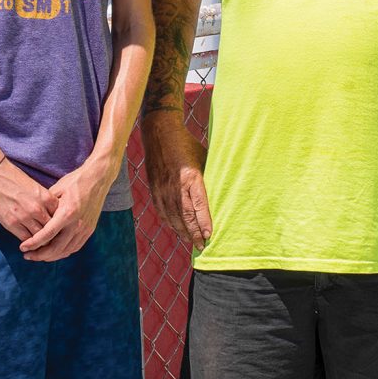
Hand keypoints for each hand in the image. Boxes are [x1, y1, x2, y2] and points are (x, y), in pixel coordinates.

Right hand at [0, 159, 57, 240]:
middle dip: (51, 234)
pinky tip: (28, 241)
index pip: (60, 217)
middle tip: (49, 237)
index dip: (59, 223)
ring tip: (39, 241)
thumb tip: (52, 213)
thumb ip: (45, 201)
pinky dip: (28, 242)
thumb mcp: (35, 187)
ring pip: (39, 236)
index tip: (56, 226)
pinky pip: (25, 239)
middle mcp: (38, 208)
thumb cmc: (14, 178)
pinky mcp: (11, 223)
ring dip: (39, 240)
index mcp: (46, 197)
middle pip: (51, 229)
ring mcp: (25, 217)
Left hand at [18, 158, 113, 261]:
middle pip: (56, 248)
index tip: (23, 248)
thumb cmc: (75, 181)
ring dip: (51, 256)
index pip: (47, 234)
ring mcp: (85, 229)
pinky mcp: (90, 230)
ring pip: (66, 251)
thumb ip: (46, 206)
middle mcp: (77, 224)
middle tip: (28, 255)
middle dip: (40, 255)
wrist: (97, 178)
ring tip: (38, 255)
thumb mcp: (56, 190)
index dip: (33, 243)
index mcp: (67, 213)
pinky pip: (75, 247)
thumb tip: (33, 218)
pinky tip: (54, 252)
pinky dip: (63, 252)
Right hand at [142, 116, 211, 250]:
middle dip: (194, 233)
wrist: (159, 132)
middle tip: (202, 246)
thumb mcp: (203, 156)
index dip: (204, 222)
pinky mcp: (155, 189)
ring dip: (183, 232)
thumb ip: (209, 175)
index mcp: (191, 176)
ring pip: (173, 217)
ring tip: (191, 242)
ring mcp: (163, 189)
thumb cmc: (186, 144)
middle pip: (185, 216)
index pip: (198, 205)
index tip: (210, 235)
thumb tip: (223, 189)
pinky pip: (162, 211)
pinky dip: (170, 223)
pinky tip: (177, 229)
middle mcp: (176, 186)